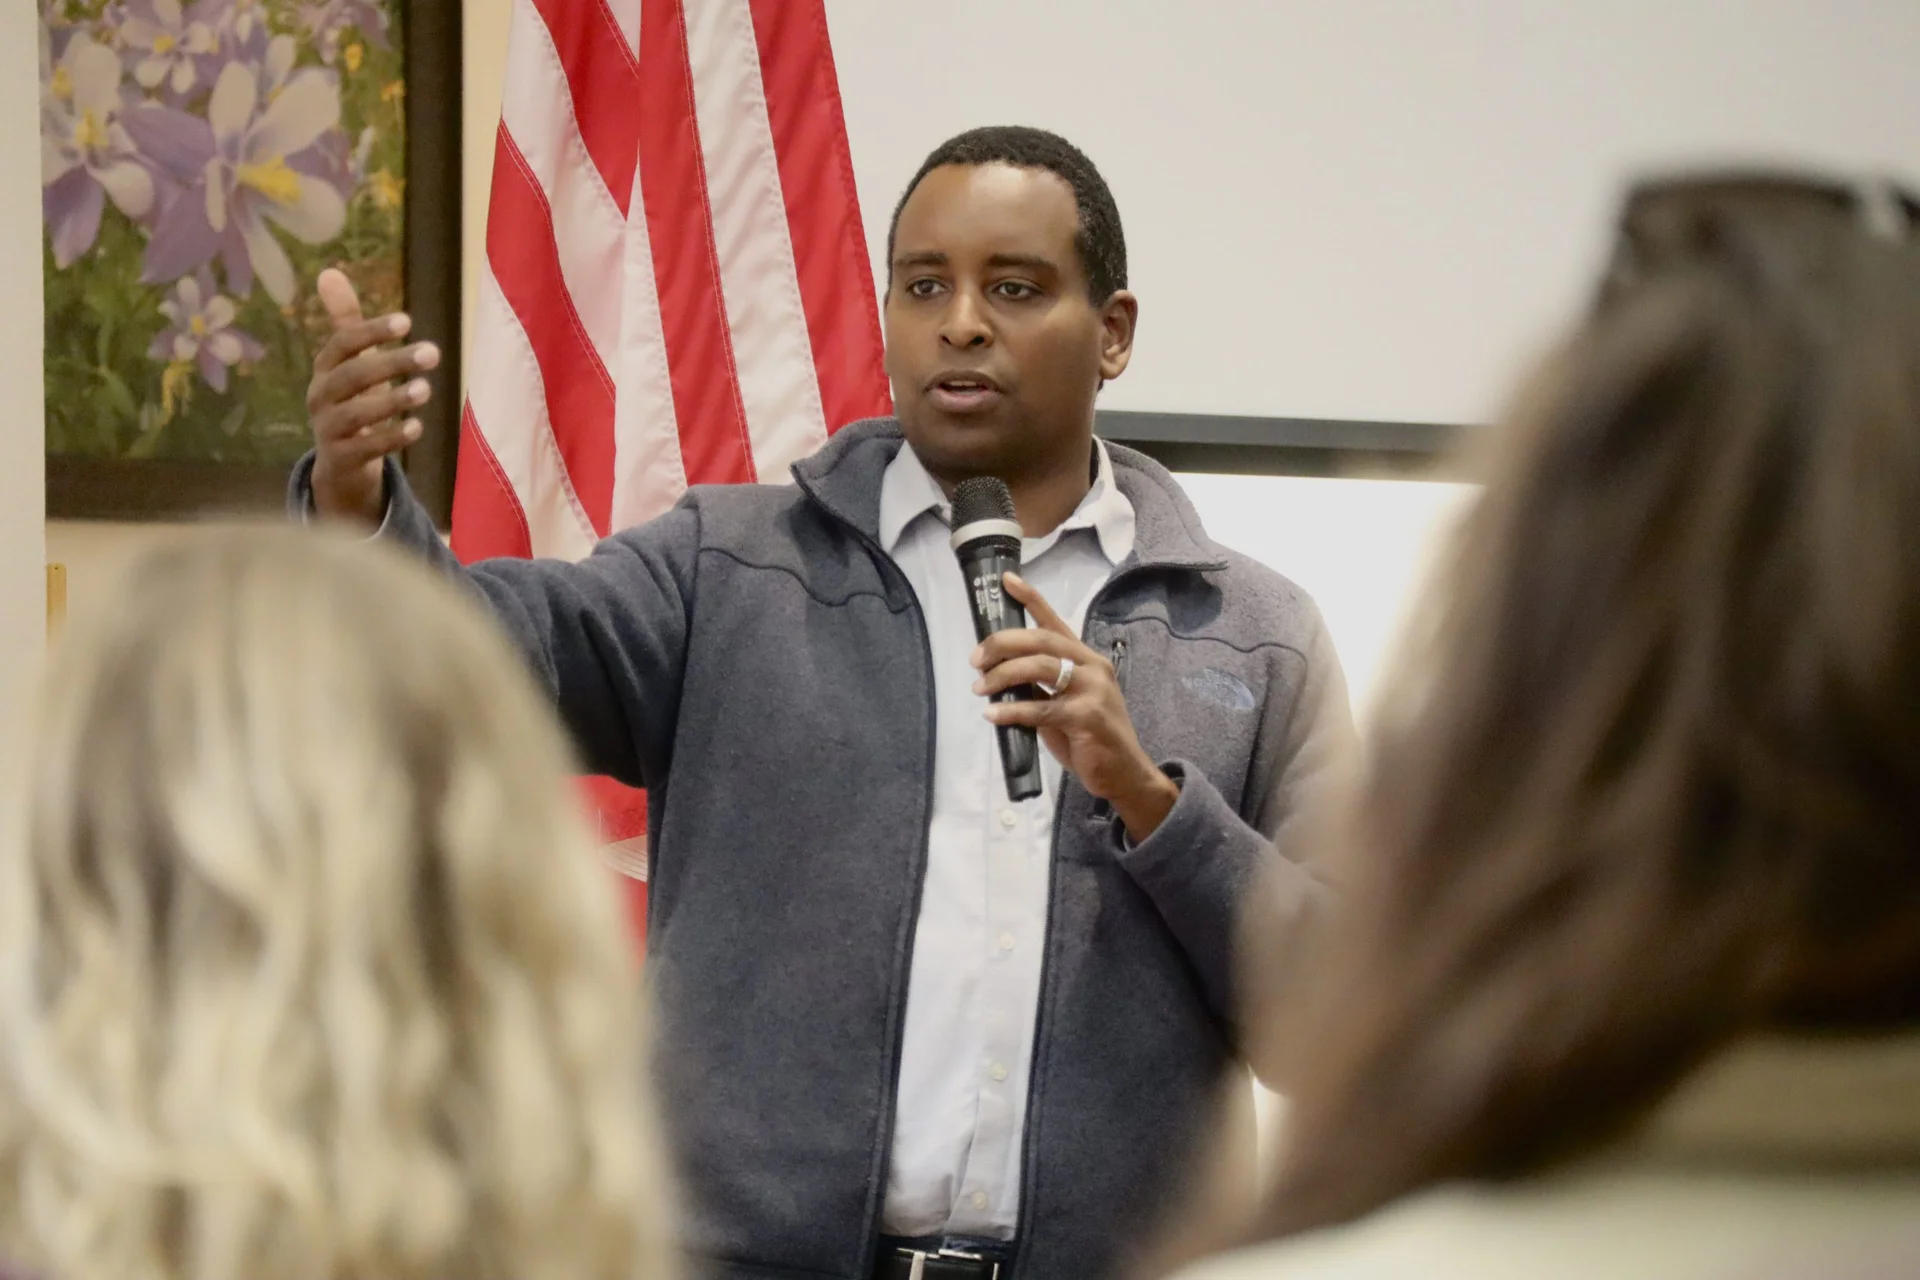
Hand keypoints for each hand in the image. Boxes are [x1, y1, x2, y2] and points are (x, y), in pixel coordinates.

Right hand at [305, 267, 439, 523]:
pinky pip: (365, 449)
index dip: (371, 332)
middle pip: (352, 377)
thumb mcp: (350, 364)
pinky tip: (417, 427)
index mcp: (326, 369)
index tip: (407, 321)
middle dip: (391, 363)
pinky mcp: (341, 460)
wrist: (341, 466)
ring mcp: (328, 430)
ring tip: (426, 389)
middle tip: (433, 352)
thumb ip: (347, 323)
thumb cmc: (352, 402)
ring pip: (357, 414)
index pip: (342, 344)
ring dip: (392, 401)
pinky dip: (390, 438)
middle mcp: (321, 397)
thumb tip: (329, 271)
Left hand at [972, 572, 1179, 840]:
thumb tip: (1002, 675)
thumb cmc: (1090, 739)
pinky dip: (1011, 710)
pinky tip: (992, 714)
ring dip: (1002, 676)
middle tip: (976, 659)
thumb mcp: (1065, 704)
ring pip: (1038, 667)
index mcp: (1086, 659)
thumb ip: (1042, 686)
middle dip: (1002, 644)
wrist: (1124, 773)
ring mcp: (1092, 690)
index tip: (1005, 581)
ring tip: (980, 688)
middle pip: (1041, 640)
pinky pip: (1040, 708)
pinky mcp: (1086, 716)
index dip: (1030, 599)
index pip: (1055, 622)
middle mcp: (1092, 666)